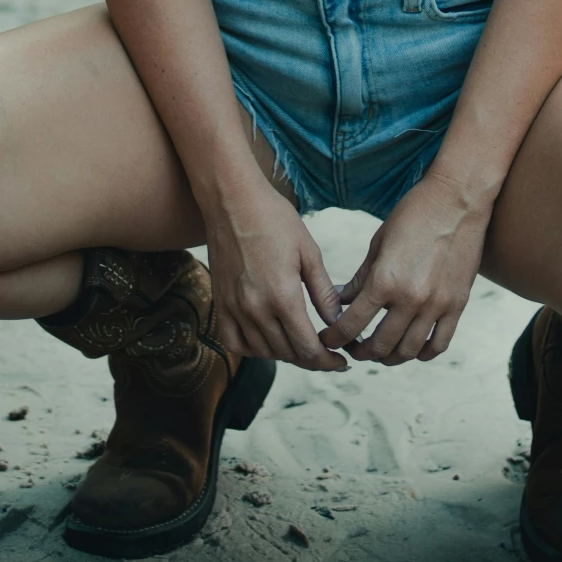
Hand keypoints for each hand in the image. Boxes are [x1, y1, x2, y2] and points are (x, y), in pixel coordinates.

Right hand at [204, 178, 346, 371]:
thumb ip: (323, 292)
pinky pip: (235, 342)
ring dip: (286, 355)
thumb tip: (337, 321)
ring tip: (302, 346)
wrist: (232, 199)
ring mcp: (234, 308)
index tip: (341, 361)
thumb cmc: (274, 218)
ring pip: (263, 351)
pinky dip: (253, 349)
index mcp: (283, 296)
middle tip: (328, 355)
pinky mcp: (220, 303)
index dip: (328, 360)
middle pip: (288, 353)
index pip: (308, 348)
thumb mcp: (308, 251)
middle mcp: (256, 309)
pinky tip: (268, 341)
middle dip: (312, 359)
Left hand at [319, 171, 491, 364]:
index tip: (328, 340)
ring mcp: (436, 305)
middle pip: (380, 346)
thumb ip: (361, 278)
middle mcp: (410, 299)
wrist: (457, 200)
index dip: (335, 337)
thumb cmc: (413, 214)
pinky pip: (439, 344)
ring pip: (409, 351)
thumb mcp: (379, 243)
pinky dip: (423, 353)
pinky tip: (413, 349)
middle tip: (355, 348)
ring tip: (381, 351)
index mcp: (385, 280)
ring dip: (390, 357)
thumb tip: (341, 302)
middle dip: (362, 352)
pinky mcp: (457, 305)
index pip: (352, 325)